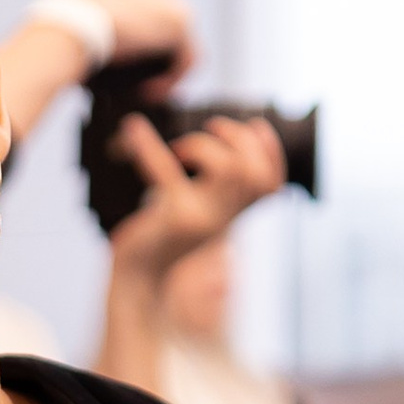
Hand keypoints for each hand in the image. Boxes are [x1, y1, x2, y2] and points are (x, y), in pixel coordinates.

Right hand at [0, 0, 199, 154]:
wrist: (70, 28)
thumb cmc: (65, 38)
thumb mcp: (83, 43)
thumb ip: (99, 51)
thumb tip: (86, 74)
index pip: (153, 29)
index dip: (148, 61)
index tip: (134, 86)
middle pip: (171, 41)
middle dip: (161, 70)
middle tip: (145, 95)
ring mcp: (170, 4)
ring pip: (181, 52)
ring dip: (165, 78)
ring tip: (143, 96)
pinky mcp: (180, 22)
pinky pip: (188, 60)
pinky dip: (171, 81)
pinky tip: (148, 93)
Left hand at [110, 110, 289, 289]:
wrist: (138, 280)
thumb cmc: (162, 240)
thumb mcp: (195, 213)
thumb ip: (211, 189)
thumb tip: (216, 143)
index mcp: (233, 217)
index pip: (271, 182)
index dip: (270, 149)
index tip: (252, 124)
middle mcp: (224, 220)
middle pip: (256, 173)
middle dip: (238, 138)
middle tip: (211, 129)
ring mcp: (202, 219)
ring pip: (229, 170)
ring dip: (205, 144)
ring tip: (180, 147)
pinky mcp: (173, 218)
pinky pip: (167, 172)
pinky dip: (147, 146)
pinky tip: (133, 129)